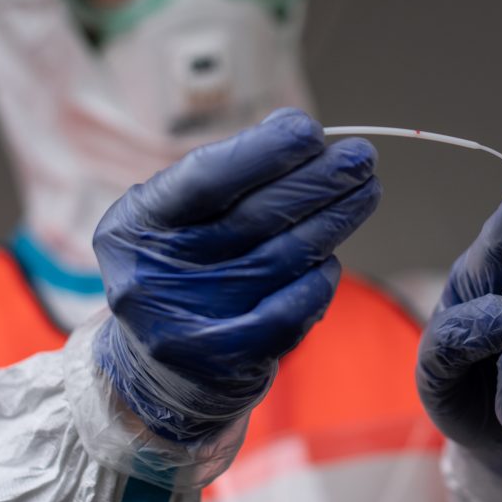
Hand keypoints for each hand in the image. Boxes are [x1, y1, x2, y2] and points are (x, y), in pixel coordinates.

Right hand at [92, 108, 380, 441]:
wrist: (158, 372)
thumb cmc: (181, 271)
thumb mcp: (177, 218)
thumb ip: (225, 176)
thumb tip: (290, 129)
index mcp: (136, 226)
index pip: (205, 179)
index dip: (262, 152)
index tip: (309, 131)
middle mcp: (154, 275)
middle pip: (253, 218)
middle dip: (316, 181)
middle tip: (361, 157)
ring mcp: (189, 322)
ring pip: (279, 260)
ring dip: (332, 221)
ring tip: (366, 191)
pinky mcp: (224, 360)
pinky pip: (288, 312)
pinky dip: (317, 282)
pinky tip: (331, 259)